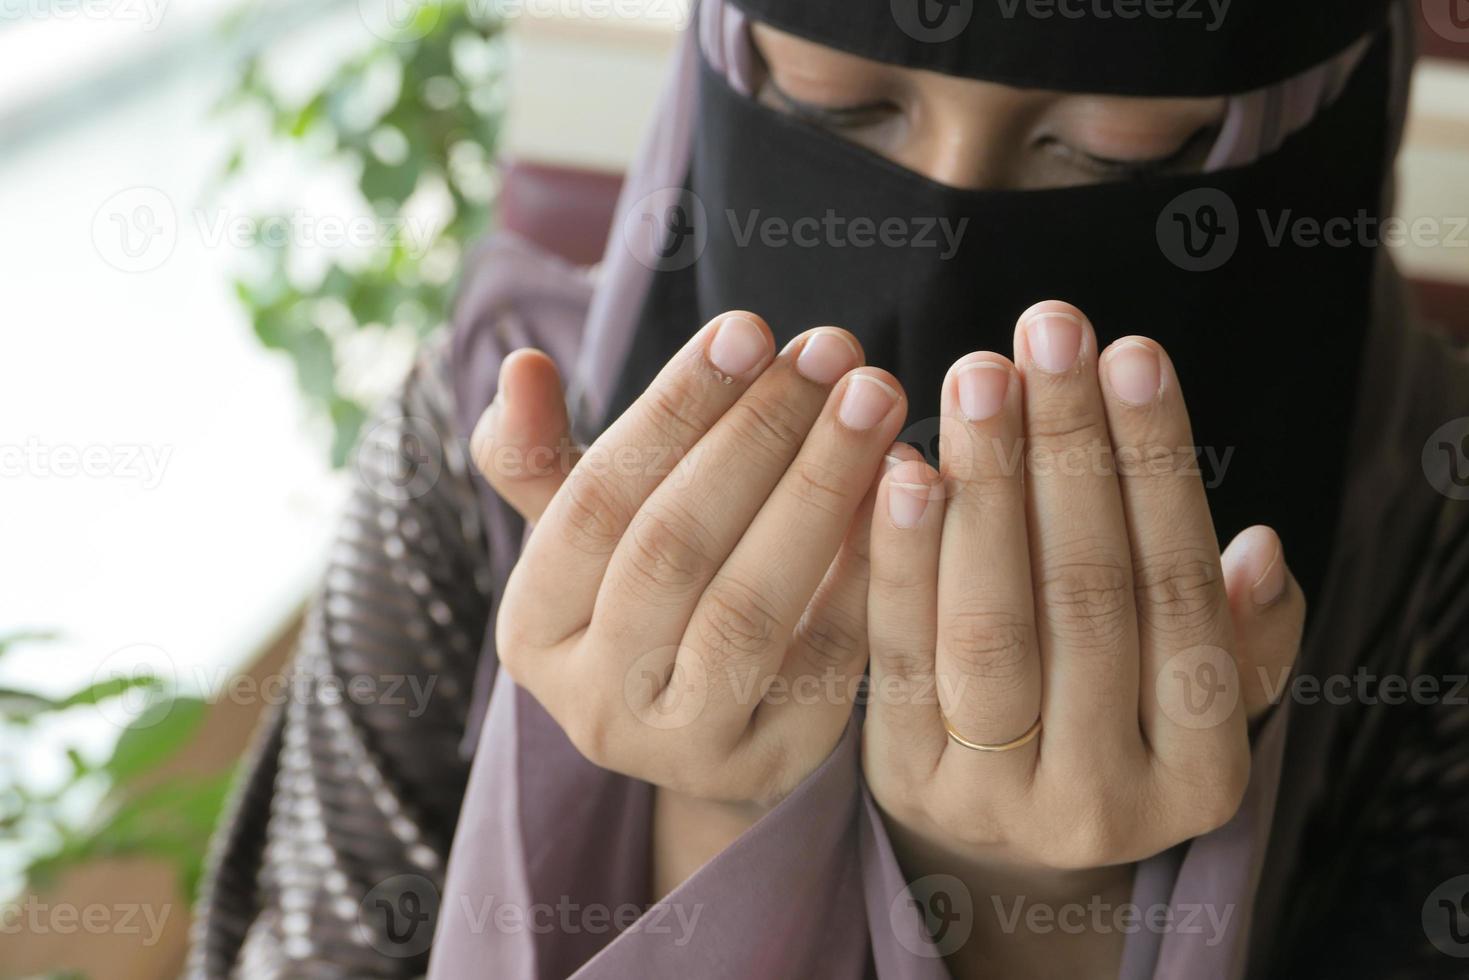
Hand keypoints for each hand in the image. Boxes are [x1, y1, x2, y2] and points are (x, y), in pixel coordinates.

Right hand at [472, 312, 907, 807]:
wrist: (715, 728)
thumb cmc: (651, 598)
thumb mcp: (590, 537)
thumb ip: (544, 456)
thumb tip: (519, 367)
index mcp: (533, 629)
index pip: (594, 503)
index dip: (673, 411)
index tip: (747, 329)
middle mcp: (593, 701)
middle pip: (674, 550)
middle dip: (760, 436)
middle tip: (835, 349)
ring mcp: (682, 748)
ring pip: (751, 606)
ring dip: (821, 488)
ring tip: (877, 397)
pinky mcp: (774, 765)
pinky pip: (830, 656)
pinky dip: (868, 564)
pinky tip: (908, 485)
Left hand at [862, 301, 1304, 974]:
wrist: (999, 839)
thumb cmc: (1113, 726)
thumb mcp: (1198, 702)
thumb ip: (1241, 639)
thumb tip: (1255, 552)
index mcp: (1201, 776)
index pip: (1183, 594)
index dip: (1157, 467)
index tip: (1132, 354)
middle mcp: (1103, 801)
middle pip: (1087, 598)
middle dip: (1067, 450)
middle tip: (1048, 333)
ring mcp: (996, 800)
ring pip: (991, 625)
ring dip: (986, 486)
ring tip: (981, 377)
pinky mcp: (904, 779)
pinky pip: (899, 652)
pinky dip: (901, 555)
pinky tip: (902, 467)